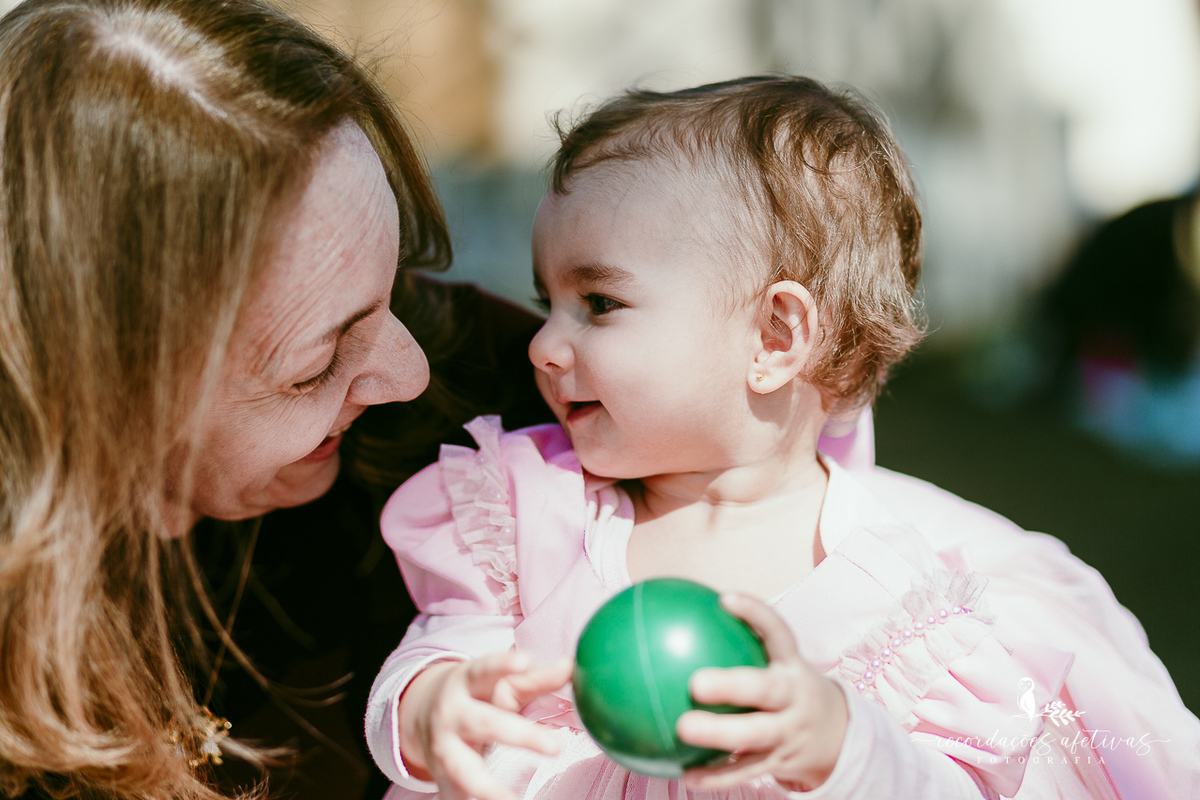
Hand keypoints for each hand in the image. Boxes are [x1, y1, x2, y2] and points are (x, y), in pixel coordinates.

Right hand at [398, 651, 572, 799]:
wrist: (423, 715)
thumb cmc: (477, 696)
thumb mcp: (498, 682)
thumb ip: (536, 679)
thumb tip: (571, 665)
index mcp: (467, 682)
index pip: (484, 670)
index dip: (503, 664)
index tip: (526, 661)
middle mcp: (452, 714)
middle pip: (484, 723)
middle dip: (519, 736)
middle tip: (556, 747)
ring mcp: (444, 749)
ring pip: (463, 769)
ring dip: (487, 788)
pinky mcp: (442, 777)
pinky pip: (456, 796)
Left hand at [676, 593, 847, 792]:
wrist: (838, 736)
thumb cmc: (788, 688)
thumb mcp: (779, 663)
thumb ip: (741, 641)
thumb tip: (678, 615)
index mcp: (792, 667)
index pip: (779, 633)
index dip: (757, 614)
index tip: (726, 599)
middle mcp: (794, 698)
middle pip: (766, 690)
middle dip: (733, 686)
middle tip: (696, 682)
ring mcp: (789, 732)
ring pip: (755, 735)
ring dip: (719, 734)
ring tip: (682, 729)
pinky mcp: (780, 763)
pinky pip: (746, 771)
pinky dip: (716, 776)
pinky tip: (684, 775)